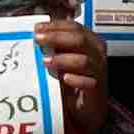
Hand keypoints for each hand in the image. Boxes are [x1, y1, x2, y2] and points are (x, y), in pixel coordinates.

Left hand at [36, 15, 111, 133]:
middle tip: (38, 39)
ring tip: (45, 61)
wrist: (85, 107)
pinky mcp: (96, 90)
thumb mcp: (62, 58)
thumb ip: (54, 46)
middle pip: (79, 39)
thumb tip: (35, 33)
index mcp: (89, 41)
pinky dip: (76, 79)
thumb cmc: (72, 79)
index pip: (73, 27)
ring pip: (83, 60)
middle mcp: (96, 54)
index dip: (55, 26)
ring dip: (63, 59)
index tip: (36, 28)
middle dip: (56, 37)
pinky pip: (88, 83)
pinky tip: (65, 78)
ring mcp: (98, 71)